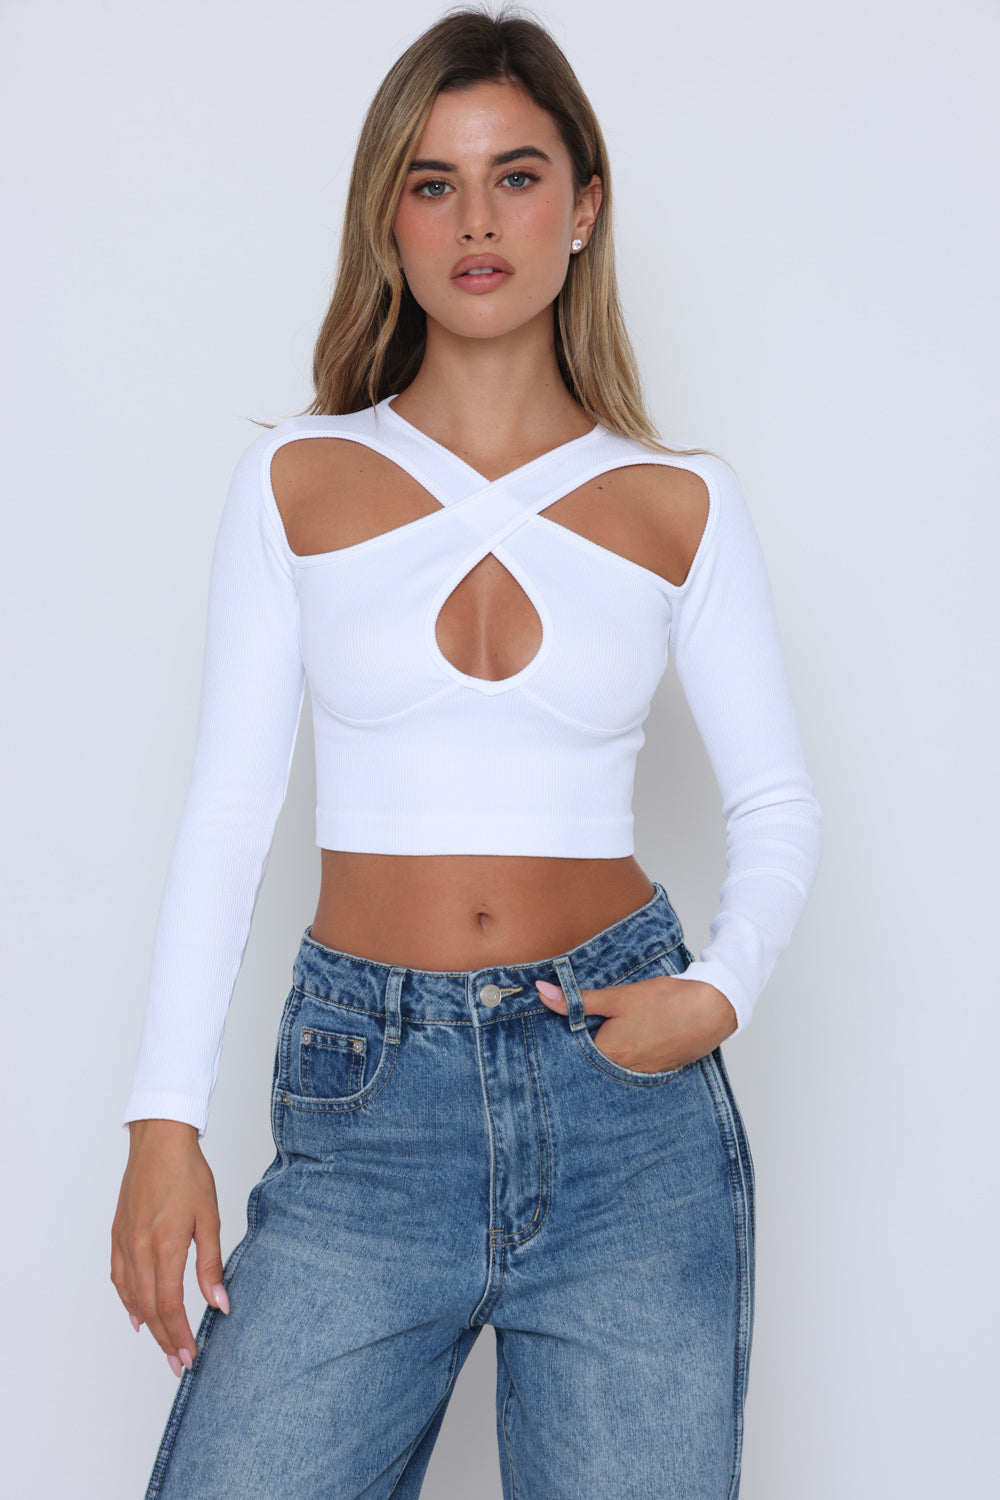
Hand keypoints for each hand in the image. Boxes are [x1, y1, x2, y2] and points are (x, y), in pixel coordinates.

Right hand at [110, 1119, 228, 1375]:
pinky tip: (137, 1315)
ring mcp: (125, 1242)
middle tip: (179, 1363)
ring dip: (148, 1326)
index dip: (179, 1335)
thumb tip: (219, 1303)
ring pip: (132, 1297)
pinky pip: (119, 1278)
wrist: (159, 1142)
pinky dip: (128, 1301)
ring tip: (164, 1346)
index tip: (190, 1356)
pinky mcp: (118, 1234)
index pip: (169, 1305)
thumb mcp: (210, 1217)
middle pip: (149, 1309)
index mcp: (165, 1246)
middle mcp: (140, 1249)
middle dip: (165, 1340)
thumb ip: (212, 1264)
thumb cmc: (188, 1173)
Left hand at [535, 973, 736, 1072]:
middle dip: (584, 1045)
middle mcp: (623, 1071)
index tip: (555, 1026)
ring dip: (606, 1052)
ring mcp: (642, 1074)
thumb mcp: (617, 997)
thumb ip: (578, 1000)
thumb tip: (542, 992)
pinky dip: (627, 1055)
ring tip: (611, 1031)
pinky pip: (632, 1067)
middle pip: (591, 1062)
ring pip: (612, 1065)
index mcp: (609, 1054)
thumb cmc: (666, 1002)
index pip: (571, 1054)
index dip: (563, 1039)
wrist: (712, 1008)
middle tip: (583, 1026)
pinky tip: (633, 1037)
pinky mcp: (658, 1071)